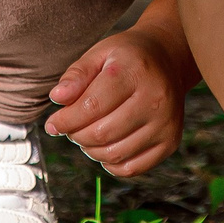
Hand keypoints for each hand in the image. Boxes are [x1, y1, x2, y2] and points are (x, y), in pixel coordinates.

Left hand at [46, 29, 188, 175]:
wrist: (168, 61)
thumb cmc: (128, 58)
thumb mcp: (100, 54)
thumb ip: (77, 74)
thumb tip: (58, 98)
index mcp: (136, 72)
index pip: (91, 107)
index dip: (65, 120)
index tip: (53, 123)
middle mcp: (156, 99)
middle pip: (101, 134)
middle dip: (76, 135)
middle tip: (71, 127)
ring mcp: (166, 123)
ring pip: (114, 154)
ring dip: (91, 150)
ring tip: (88, 134)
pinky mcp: (170, 142)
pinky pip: (131, 168)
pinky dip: (111, 163)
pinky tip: (106, 146)